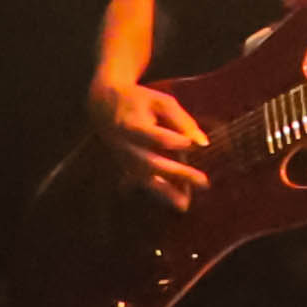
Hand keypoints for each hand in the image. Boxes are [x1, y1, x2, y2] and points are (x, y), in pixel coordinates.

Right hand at [89, 78, 210, 208]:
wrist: (103, 104)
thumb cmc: (140, 100)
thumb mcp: (161, 102)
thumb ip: (182, 121)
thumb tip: (203, 143)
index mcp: (131, 124)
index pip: (152, 136)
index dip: (171, 141)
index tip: (191, 144)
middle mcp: (124, 145)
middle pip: (150, 163)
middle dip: (177, 173)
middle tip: (204, 182)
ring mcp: (122, 158)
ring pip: (144, 179)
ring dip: (166, 192)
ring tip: (186, 205)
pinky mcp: (123, 166)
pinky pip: (142, 183)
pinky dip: (160, 191)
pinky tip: (181, 201)